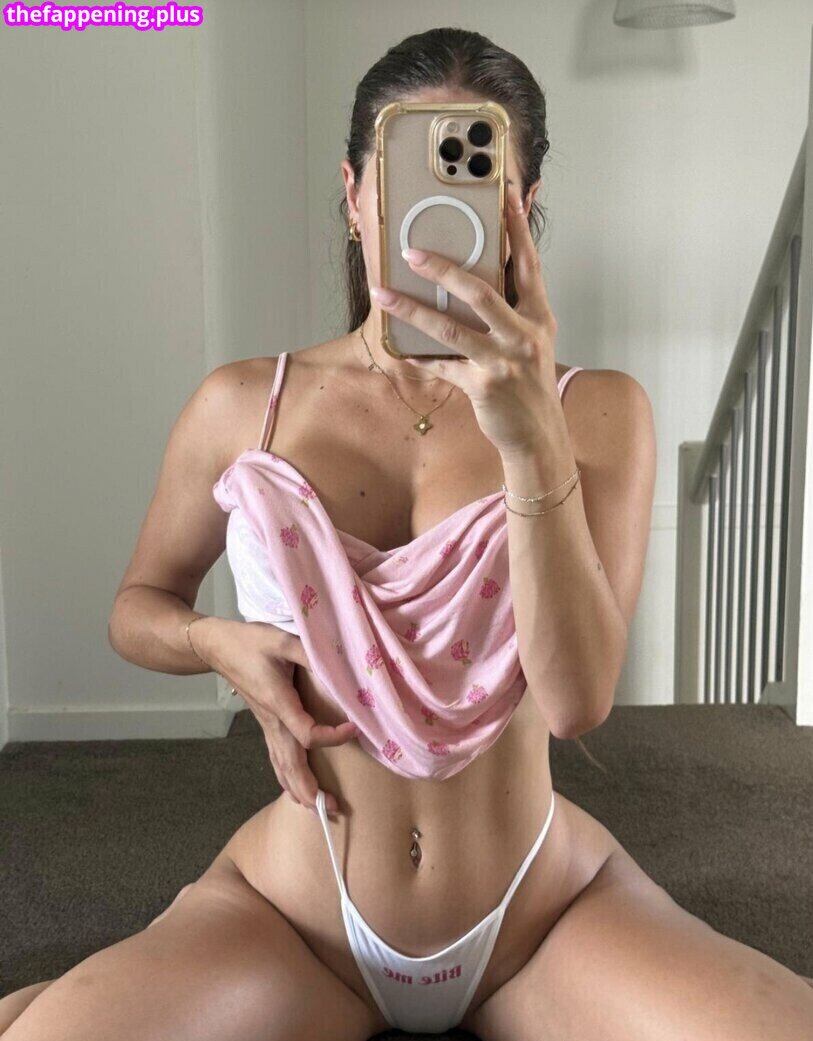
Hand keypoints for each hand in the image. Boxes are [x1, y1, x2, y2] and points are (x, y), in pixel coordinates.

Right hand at [194, 617, 355, 814]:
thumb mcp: (282, 640)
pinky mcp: (265, 724)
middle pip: (291, 765)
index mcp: (279, 702)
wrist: (217, 647)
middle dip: (311, 790)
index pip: (307, 734)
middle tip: (334, 809)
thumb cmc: (250, 642)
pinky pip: (276, 759)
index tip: (354, 729)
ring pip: (282, 767)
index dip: (332, 737)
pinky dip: (286, 779)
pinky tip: (294, 792)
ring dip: (299, 791)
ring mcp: (267, 726)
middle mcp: (272, 721)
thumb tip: (338, 662)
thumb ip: (309, 652)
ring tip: (318, 810)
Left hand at [369, 185, 558, 455]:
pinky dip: (421, 357)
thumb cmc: (530, 385)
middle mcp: (524, 336)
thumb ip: (511, 312)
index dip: (518, 229)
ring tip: (384, 295)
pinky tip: (401, 349)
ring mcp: (503, 362)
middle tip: (412, 253)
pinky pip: (444, 366)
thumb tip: (472, 284)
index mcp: (539, 317)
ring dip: (412, 309)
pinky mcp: (483, 386)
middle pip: (480, 292)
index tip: (507, 196)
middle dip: (442, 270)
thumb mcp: (531, 343)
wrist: (538, 436)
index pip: (529, 265)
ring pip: (451, 328)